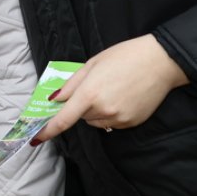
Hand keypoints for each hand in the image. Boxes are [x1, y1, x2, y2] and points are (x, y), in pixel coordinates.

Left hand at [32, 34, 187, 142]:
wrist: (160, 61)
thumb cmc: (124, 57)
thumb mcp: (92, 64)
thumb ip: (72, 84)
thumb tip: (55, 100)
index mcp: (89, 93)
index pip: (63, 119)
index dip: (48, 130)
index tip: (36, 138)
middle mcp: (103, 109)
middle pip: (81, 117)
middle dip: (81, 106)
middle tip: (96, 86)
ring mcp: (119, 119)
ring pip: (95, 121)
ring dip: (95, 111)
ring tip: (111, 90)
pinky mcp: (131, 123)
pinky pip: (111, 123)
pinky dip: (110, 114)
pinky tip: (122, 97)